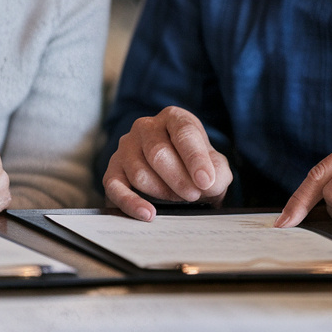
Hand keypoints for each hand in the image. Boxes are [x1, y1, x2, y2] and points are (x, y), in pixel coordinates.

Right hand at [103, 106, 232, 221]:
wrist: (177, 176)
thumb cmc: (194, 167)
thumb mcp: (214, 167)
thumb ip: (217, 172)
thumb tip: (208, 183)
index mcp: (174, 118)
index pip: (184, 133)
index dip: (195, 158)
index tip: (205, 181)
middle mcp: (146, 127)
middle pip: (158, 153)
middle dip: (178, 179)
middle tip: (193, 195)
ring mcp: (126, 147)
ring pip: (139, 172)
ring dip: (162, 191)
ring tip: (177, 199)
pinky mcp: (113, 170)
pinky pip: (115, 188)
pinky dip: (131, 203)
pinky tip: (148, 214)